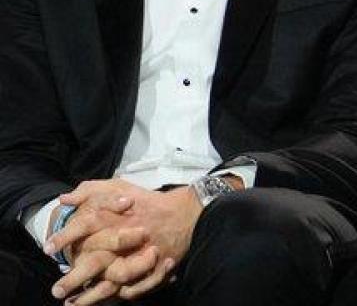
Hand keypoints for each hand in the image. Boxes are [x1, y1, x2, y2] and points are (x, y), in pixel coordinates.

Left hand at [48, 182, 197, 302]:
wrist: (185, 211)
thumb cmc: (147, 200)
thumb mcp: (118, 186)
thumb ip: (90, 190)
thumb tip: (64, 199)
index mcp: (115, 217)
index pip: (84, 224)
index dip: (64, 237)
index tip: (47, 249)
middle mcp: (126, 238)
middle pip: (95, 262)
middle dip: (74, 278)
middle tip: (56, 291)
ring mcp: (140, 257)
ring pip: (112, 282)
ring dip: (91, 297)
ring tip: (74, 304)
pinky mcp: (154, 269)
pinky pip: (133, 289)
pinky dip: (118, 296)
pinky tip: (104, 300)